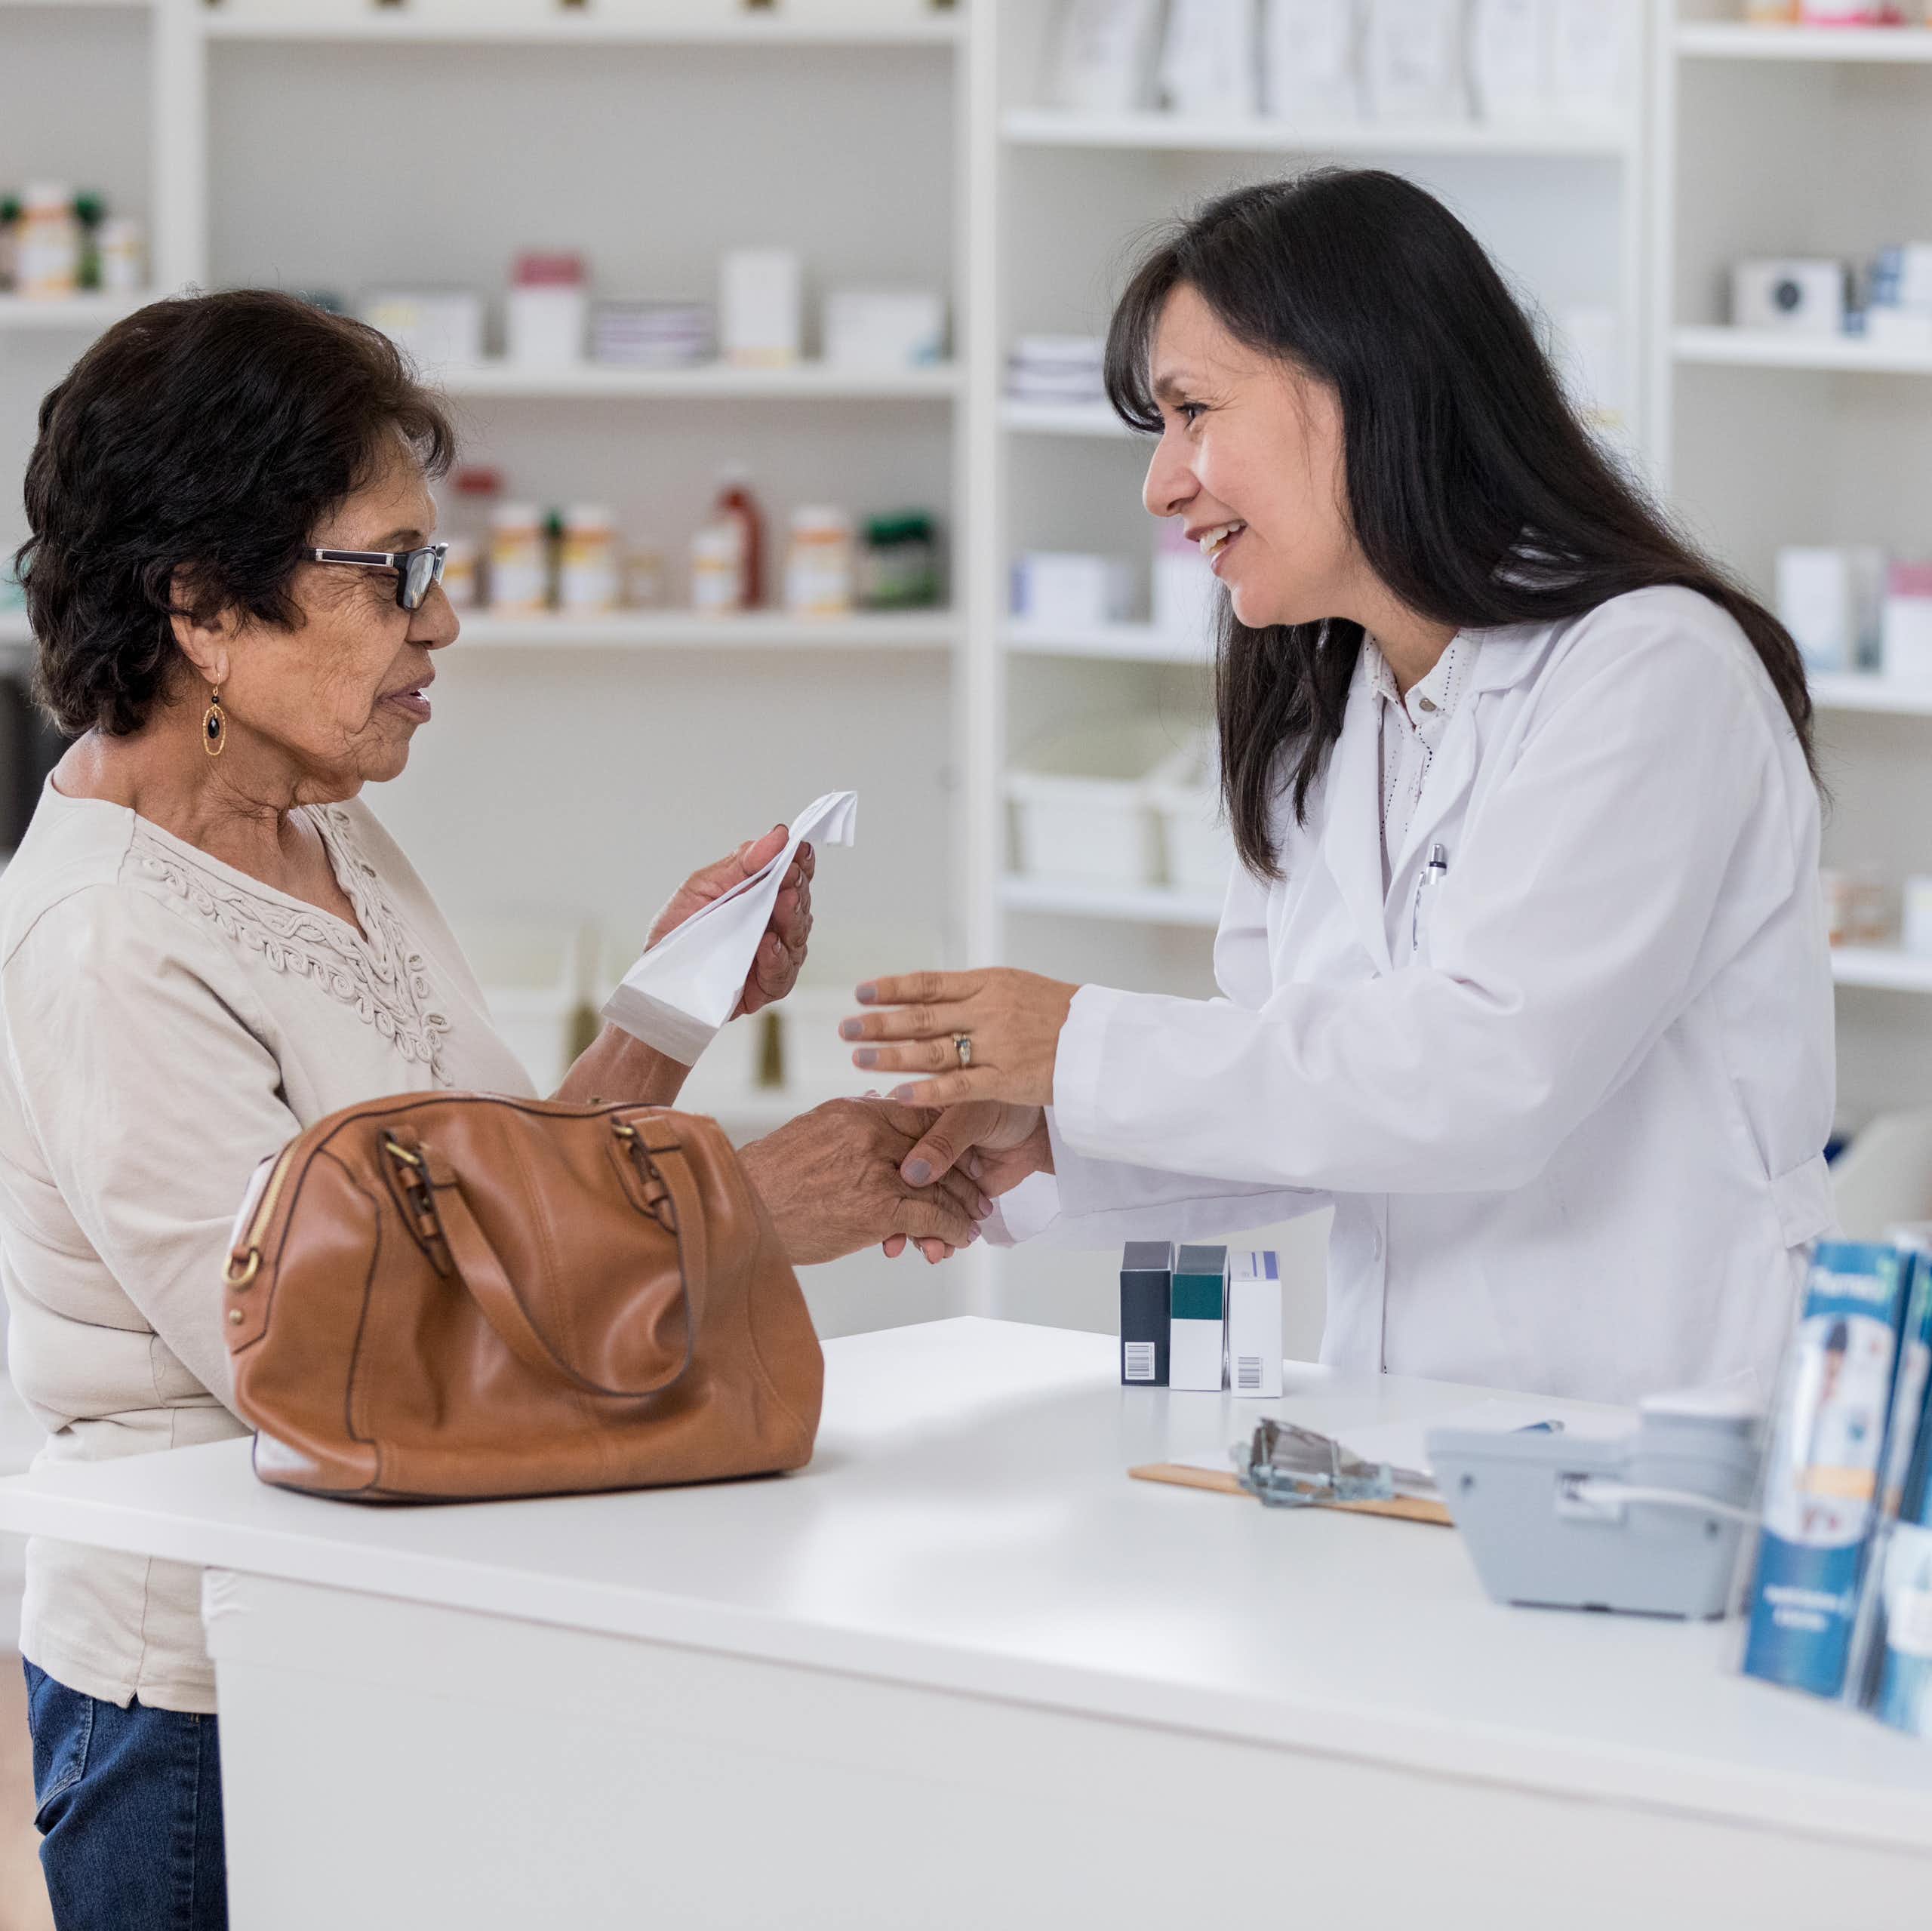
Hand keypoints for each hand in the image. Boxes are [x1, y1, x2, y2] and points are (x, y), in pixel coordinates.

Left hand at [647, 827, 813, 1018]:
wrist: (655, 978)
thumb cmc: (677, 931)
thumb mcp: (702, 886)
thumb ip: (741, 863)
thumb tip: (776, 837)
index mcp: (760, 896)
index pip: (792, 875)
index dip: (800, 861)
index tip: (799, 848)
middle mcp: (772, 924)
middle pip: (800, 903)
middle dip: (797, 886)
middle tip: (790, 874)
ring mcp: (774, 956)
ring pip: (798, 936)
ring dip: (793, 918)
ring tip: (784, 902)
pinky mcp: (766, 987)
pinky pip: (782, 973)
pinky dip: (777, 957)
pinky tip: (769, 943)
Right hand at [737, 1098, 991, 1268]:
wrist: (742, 1211)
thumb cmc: (773, 1178)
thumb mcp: (813, 1130)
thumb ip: (853, 1119)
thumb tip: (881, 1103)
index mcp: (854, 1112)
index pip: (918, 1115)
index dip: (947, 1135)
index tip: (963, 1152)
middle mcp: (869, 1135)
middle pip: (935, 1149)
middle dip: (963, 1173)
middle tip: (981, 1190)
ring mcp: (875, 1172)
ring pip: (938, 1185)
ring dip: (963, 1205)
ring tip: (976, 1218)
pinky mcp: (876, 1210)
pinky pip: (931, 1216)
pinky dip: (953, 1228)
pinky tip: (962, 1237)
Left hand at [839, 969, 1077, 1108]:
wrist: (1107, 1039)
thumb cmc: (1064, 1015)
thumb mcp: (1020, 989)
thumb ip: (978, 996)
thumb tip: (934, 997)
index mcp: (991, 983)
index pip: (930, 983)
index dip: (892, 988)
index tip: (861, 993)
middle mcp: (990, 1009)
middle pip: (922, 1015)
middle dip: (880, 1022)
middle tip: (845, 1028)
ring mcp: (998, 1044)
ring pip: (933, 1050)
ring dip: (892, 1054)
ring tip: (857, 1058)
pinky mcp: (1008, 1079)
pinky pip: (959, 1086)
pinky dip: (927, 1090)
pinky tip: (898, 1092)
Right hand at [874, 1103, 1051, 1259]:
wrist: (1038, 1128)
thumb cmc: (1005, 1106)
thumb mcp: (973, 1116)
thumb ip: (944, 1142)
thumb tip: (913, 1173)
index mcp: (914, 1118)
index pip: (887, 1149)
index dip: (877, 1176)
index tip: (870, 1200)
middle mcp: (919, 1147)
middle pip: (898, 1186)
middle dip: (895, 1216)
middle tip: (892, 1240)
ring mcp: (936, 1173)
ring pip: (917, 1206)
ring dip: (917, 1232)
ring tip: (923, 1250)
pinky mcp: (954, 1194)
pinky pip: (940, 1218)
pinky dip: (940, 1236)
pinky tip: (939, 1250)